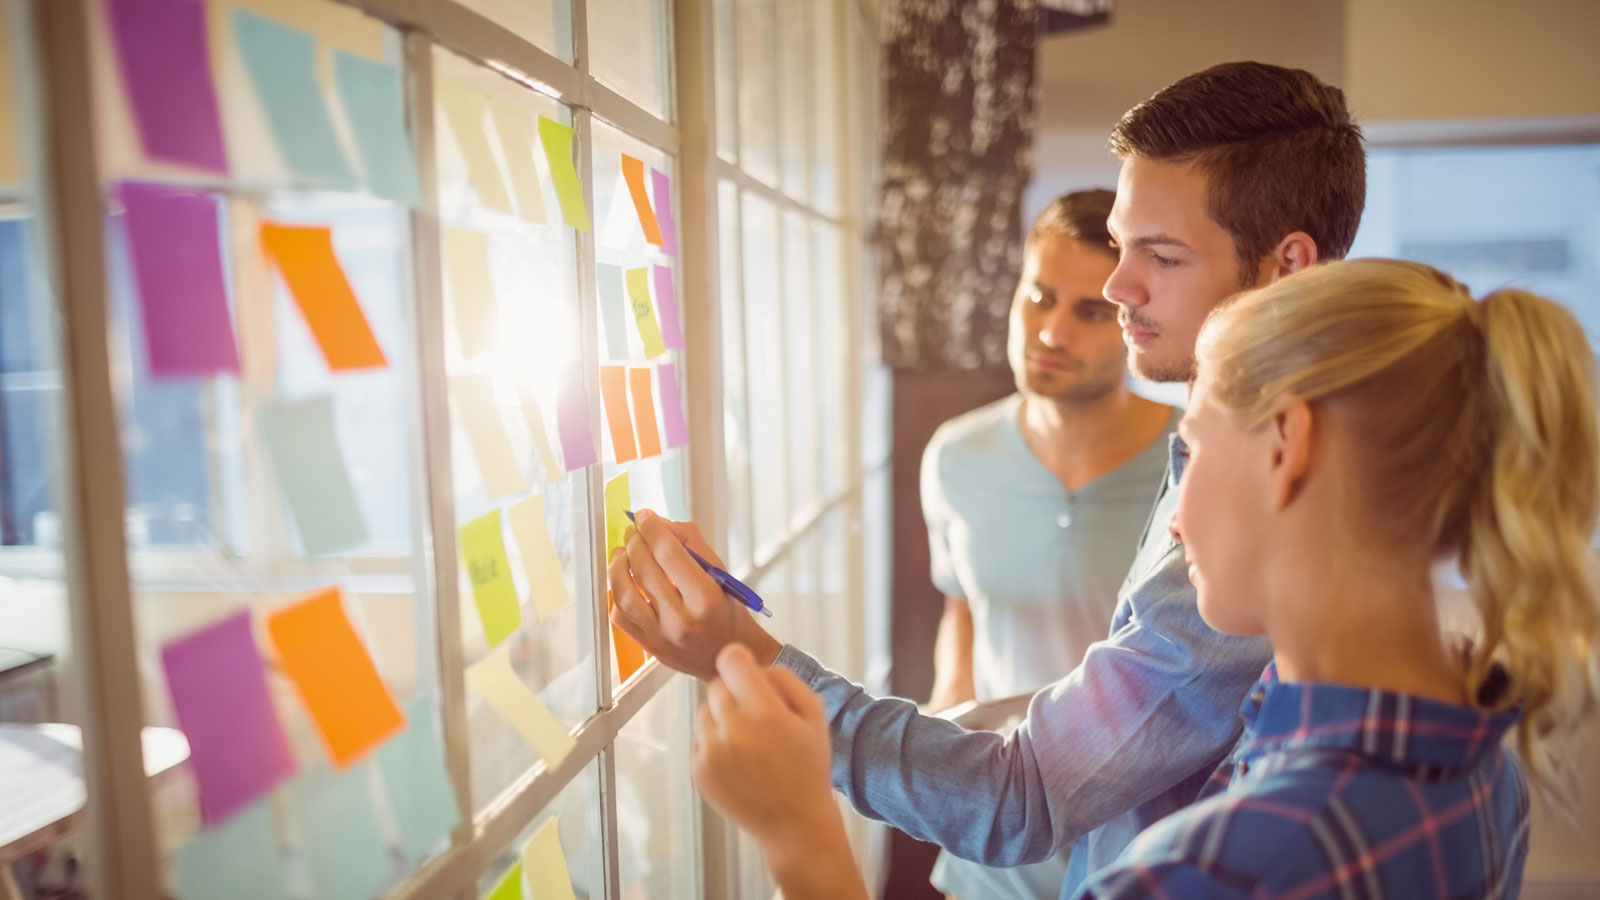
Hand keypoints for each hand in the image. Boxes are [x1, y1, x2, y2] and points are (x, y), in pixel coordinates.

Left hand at [607, 509, 781, 680]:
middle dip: (634, 542)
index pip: (669, 553)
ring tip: (621, 553)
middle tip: (634, 532)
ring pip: (624, 595)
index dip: (652, 528)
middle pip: (645, 570)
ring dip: (617, 567)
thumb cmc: (726, 612)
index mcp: (706, 599)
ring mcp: (662, 637)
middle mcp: (682, 621)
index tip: (645, 516)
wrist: (727, 654)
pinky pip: (620, 617)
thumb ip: (691, 543)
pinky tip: (624, 582)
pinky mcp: (648, 647)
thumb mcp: (720, 573)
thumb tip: (659, 524)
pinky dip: (616, 595)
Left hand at [691, 645, 838, 852]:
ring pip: (704, 711)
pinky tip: (739, 761)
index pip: (731, 660)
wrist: (794, 823)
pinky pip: (700, 739)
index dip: (739, 659)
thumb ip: (785, 679)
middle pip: (716, 685)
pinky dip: (715, 744)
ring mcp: (711, 753)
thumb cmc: (808, 767)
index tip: (746, 670)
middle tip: (757, 716)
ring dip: (722, 719)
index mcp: (764, 712)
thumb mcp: (815, 714)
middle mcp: (732, 730)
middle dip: (735, 693)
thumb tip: (755, 666)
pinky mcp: (699, 771)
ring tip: (749, 742)